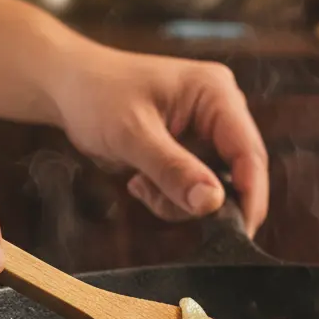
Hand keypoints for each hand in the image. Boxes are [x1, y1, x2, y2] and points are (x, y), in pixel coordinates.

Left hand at [54, 44, 268, 235]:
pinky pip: (195, 187)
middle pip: (238, 173)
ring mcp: (207, 130)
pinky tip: (140, 179)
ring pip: (215, 187)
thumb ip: (173, 169)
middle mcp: (220, 109)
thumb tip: (213, 203)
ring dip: (179, 200)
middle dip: (204, 200)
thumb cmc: (96, 95)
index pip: (249, 152)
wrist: (68, 86)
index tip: (240, 232)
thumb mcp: (132, 135)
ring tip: (141, 183)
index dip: (251, 196)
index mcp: (216, 93)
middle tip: (168, 206)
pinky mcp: (192, 148)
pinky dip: (169, 195)